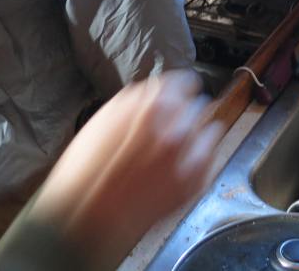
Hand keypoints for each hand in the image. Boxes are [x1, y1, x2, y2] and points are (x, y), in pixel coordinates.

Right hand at [26, 70, 225, 269]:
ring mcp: (190, 155)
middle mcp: (178, 125)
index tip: (176, 96)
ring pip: (209, 130)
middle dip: (185, 113)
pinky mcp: (196, 182)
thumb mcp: (105, 118)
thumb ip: (136, 100)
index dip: (178, 90)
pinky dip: (200, 157)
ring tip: (177, 147)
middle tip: (170, 127)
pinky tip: (182, 163)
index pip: (185, 82)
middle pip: (197, 106)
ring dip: (196, 134)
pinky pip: (210, 158)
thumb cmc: (88, 168)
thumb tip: (155, 92)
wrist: (90, 216)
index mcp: (155, 104)